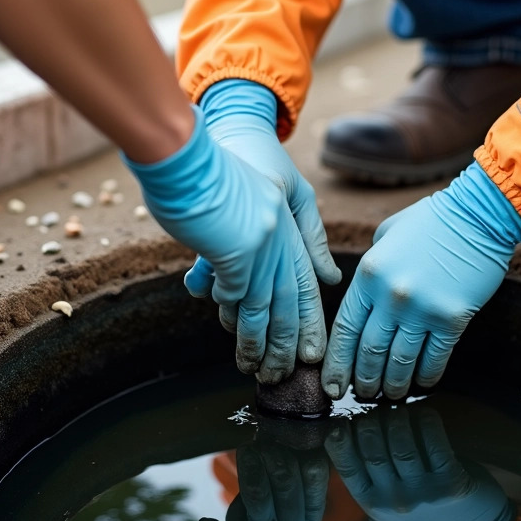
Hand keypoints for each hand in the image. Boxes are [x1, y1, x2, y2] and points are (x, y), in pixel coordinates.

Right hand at [123, 106, 322, 382]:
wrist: (190, 147)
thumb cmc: (230, 160)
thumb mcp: (283, 188)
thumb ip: (307, 231)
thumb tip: (329, 277)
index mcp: (290, 226)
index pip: (306, 283)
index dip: (309, 322)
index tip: (311, 353)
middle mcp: (279, 239)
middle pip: (288, 302)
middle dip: (286, 342)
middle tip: (282, 373)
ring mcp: (257, 246)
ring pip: (262, 306)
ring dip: (257, 341)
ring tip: (254, 367)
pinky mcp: (231, 249)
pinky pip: (233, 291)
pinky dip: (230, 310)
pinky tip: (228, 326)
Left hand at [197, 445, 328, 520]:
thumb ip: (259, 511)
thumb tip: (255, 467)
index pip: (314, 509)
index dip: (312, 478)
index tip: (305, 449)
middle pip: (293, 512)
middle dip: (283, 475)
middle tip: (272, 447)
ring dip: (255, 487)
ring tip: (248, 458)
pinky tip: (214, 516)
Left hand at [321, 163, 520, 399]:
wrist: (480, 214)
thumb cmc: (431, 221)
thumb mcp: (386, 236)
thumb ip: (370, 269)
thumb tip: (364, 297)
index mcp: (368, 275)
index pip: (344, 329)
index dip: (337, 363)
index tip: (332, 385)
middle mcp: (390, 296)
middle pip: (369, 351)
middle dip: (363, 379)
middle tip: (362, 395)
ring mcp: (421, 309)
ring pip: (399, 361)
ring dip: (392, 384)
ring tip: (389, 396)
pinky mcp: (452, 318)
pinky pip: (434, 358)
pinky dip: (426, 376)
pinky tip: (421, 385)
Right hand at [324, 405, 515, 520]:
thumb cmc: (427, 507)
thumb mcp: (390, 505)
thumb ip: (370, 480)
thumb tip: (345, 432)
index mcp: (374, 507)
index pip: (347, 468)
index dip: (340, 440)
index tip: (343, 420)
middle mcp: (395, 504)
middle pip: (373, 450)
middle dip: (372, 422)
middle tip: (378, 409)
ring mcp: (423, 495)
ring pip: (401, 443)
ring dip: (399, 417)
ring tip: (401, 409)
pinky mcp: (450, 483)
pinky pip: (433, 440)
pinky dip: (426, 420)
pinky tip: (425, 413)